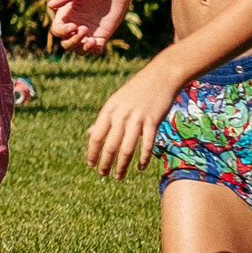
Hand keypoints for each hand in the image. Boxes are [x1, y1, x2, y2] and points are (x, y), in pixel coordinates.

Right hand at [48, 0, 133, 54]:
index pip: (57, 30)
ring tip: (92, 40)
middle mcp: (75, 26)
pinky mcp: (102, 35)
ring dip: (82, 48)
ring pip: (79, 49)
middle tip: (84, 29)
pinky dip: (95, 50)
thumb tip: (50, 5)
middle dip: (72, 41)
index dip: (62, 31)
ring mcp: (88, 32)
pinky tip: (98, 45)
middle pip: (66, 43)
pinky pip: (96, 49)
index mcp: (66, 15)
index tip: (73, 25)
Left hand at [85, 60, 181, 179]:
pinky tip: (140, 168)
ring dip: (122, 165)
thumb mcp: (116, 102)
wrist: (161, 76)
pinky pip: (146, 145)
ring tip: (118, 176)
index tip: (91, 164)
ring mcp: (137, 119)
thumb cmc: (137, 90)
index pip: (96, 136)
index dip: (92, 152)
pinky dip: (142, 158)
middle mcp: (121, 115)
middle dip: (105, 163)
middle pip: (110, 145)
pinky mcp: (153, 122)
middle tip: (103, 174)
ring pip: (126, 149)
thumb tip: (90, 134)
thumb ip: (104, 119)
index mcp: (109, 110)